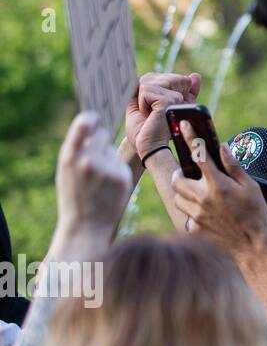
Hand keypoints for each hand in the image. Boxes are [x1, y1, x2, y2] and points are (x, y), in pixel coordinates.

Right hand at [55, 112, 132, 240]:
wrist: (85, 226)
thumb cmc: (74, 196)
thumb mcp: (66, 171)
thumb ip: (77, 148)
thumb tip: (94, 126)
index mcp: (70, 156)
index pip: (84, 123)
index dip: (91, 119)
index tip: (95, 118)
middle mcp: (88, 159)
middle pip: (103, 134)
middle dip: (100, 142)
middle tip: (94, 159)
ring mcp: (106, 168)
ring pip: (112, 150)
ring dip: (108, 158)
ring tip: (99, 178)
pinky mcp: (122, 177)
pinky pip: (120, 163)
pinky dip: (116, 171)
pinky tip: (108, 186)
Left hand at [124, 71, 200, 157]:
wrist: (147, 147)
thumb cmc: (145, 129)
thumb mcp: (145, 102)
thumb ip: (153, 86)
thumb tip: (161, 74)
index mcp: (177, 94)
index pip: (160, 77)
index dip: (149, 90)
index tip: (151, 109)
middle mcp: (180, 94)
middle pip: (154, 77)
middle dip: (144, 93)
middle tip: (149, 112)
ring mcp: (176, 97)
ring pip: (149, 82)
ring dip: (142, 98)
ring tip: (149, 113)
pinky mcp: (171, 100)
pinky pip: (146, 90)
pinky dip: (141, 103)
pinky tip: (149, 115)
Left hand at [169, 126, 266, 259]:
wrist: (251, 247)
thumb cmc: (255, 214)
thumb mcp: (251, 186)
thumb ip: (233, 166)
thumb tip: (222, 147)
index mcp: (217, 184)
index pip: (199, 154)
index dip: (190, 137)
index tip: (184, 125)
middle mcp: (202, 198)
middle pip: (178, 178)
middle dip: (181, 172)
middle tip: (190, 173)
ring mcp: (195, 214)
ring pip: (178, 197)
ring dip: (184, 191)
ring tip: (198, 193)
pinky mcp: (193, 228)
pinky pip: (186, 214)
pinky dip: (192, 210)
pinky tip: (207, 214)